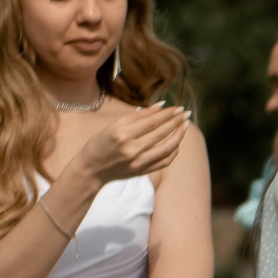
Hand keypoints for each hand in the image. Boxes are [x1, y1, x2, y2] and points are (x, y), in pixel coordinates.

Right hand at [70, 103, 191, 188]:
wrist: (92, 169)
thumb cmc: (101, 143)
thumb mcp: (114, 125)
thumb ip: (138, 116)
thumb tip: (161, 106)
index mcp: (122, 133)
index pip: (152, 121)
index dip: (167, 114)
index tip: (178, 107)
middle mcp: (132, 148)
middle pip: (161, 132)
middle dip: (176, 121)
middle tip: (185, 113)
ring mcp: (138, 162)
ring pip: (167, 147)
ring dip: (178, 135)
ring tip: (185, 125)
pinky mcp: (142, 171)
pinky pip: (165, 161)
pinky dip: (173, 151)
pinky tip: (177, 142)